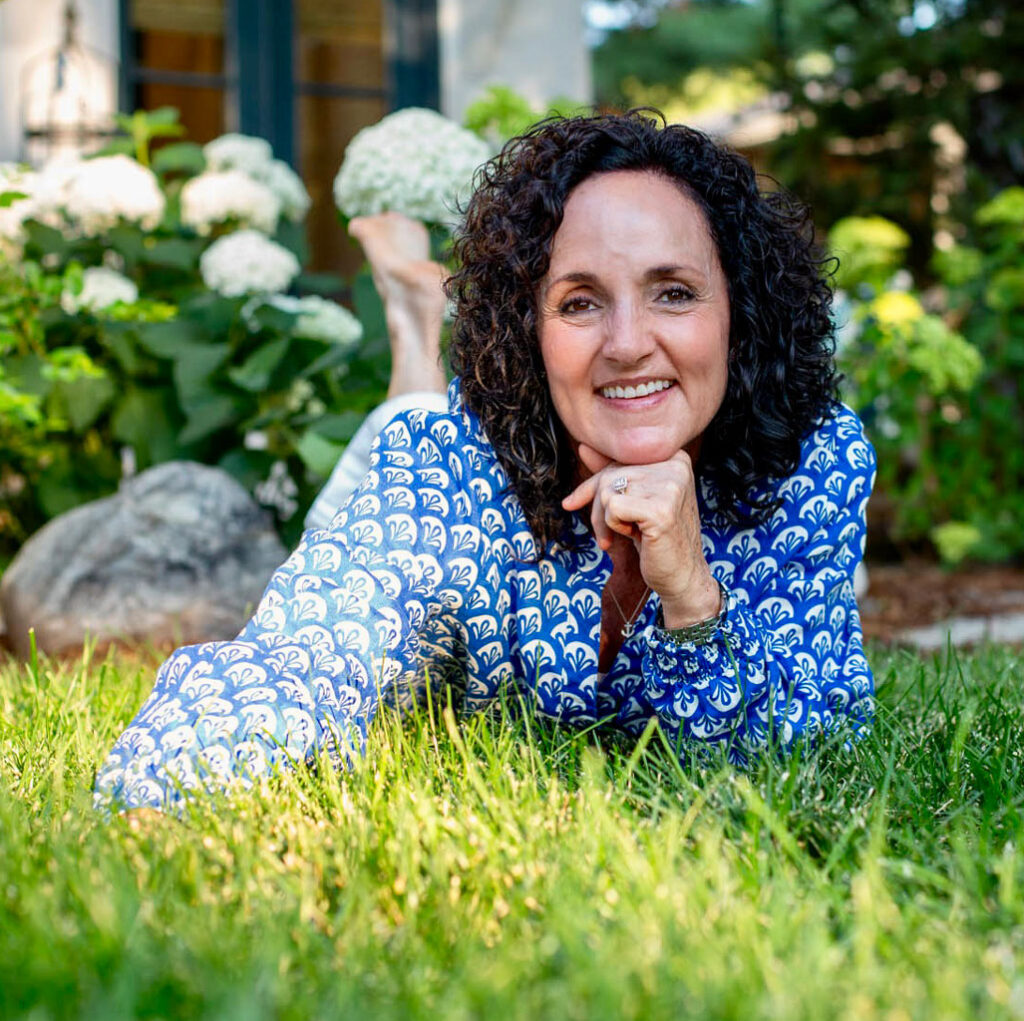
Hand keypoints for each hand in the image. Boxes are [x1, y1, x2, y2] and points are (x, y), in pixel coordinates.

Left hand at [561, 444, 721, 626]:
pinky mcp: (660, 508)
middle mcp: (675, 464)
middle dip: (598, 508)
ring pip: (606, 491)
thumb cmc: (658, 539)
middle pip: (608, 475)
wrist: (682, 576)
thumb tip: (583, 447)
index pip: (617, 461)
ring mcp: (670, 485)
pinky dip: (614, 526)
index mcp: (673, 457)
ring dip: (607, 520)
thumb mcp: (635, 499)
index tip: (573, 503)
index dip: (593, 486)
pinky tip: (637, 535)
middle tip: (612, 533)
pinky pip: (611, 507)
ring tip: (632, 532)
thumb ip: (613, 472)